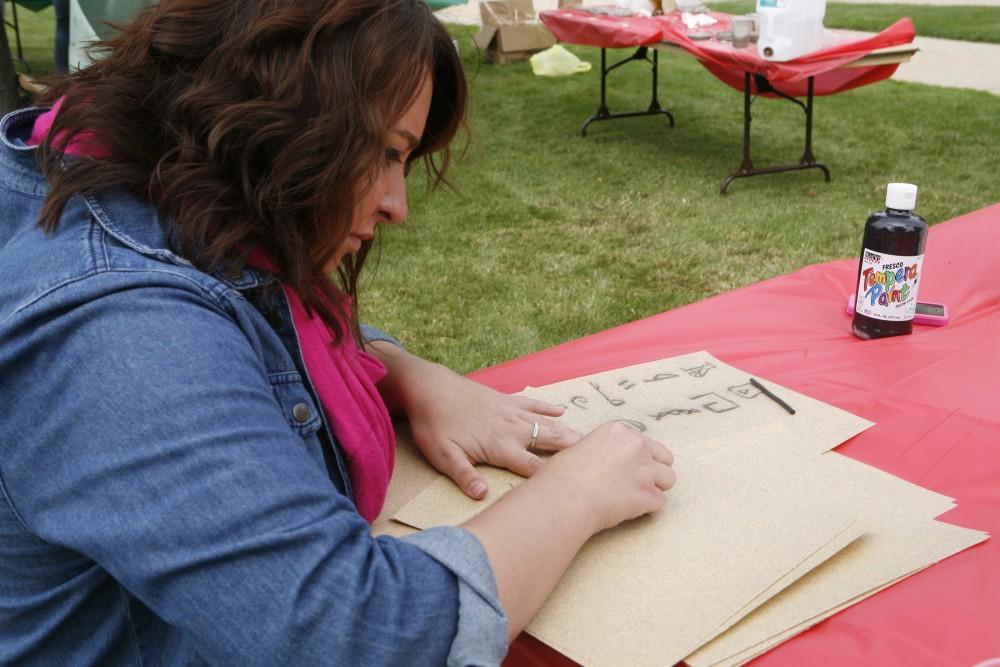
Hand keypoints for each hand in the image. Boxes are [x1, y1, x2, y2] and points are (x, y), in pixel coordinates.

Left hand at [366, 343, 581, 498]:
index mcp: (501, 447)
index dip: (557, 478)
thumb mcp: (442, 455)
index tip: (580, 486)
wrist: (429, 387)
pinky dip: (548, 408)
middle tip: (603, 460)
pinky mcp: (505, 400)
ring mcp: (511, 412)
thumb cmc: (434, 424)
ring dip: (569, 432)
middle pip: (551, 443)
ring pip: (548, 424)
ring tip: (593, 440)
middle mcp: (513, 429)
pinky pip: (533, 404)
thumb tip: (482, 496)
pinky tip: (562, 411)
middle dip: (576, 453)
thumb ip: (463, 476)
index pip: (535, 467)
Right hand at [535, 421, 675, 532]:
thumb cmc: (562, 475)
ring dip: (654, 489)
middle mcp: (636, 446)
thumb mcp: (581, 449)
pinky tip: (629, 510)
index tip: (625, 468)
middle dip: (654, 470)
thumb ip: (602, 451)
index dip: (636, 458)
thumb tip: (605, 463)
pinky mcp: (647, 495)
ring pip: (669, 479)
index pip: (643, 442)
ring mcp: (645, 471)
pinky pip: (659, 502)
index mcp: (619, 431)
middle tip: (635, 483)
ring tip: (635, 497)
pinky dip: (647, 508)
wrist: (565, 497)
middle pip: (665, 458)